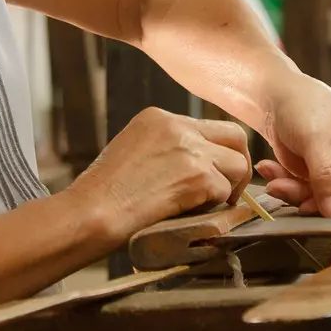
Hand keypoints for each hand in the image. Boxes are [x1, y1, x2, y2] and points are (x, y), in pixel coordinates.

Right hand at [64, 107, 252, 244]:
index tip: (213, 173)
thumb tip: (199, 162)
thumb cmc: (104, 193)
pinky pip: (225, 191)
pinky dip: (214, 206)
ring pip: (238, 164)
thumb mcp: (133, 150)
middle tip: (227, 189)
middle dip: (236, 164)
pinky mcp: (198, 176)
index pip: (210, 126)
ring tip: (206, 204)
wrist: (92, 212)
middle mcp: (177, 127)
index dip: (218, 152)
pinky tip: (192, 213)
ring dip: (228, 188)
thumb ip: (165, 147)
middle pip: (235, 136)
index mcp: (159, 117)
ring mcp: (190, 150)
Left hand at [251, 73, 330, 218]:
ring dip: (294, 192)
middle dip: (309, 196)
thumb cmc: (302, 105)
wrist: (276, 95)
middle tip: (277, 187)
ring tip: (270, 176)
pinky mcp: (327, 175)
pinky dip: (288, 185)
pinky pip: (311, 193)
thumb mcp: (314, 139)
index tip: (307, 206)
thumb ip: (326, 176)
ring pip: (325, 200)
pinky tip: (270, 169)